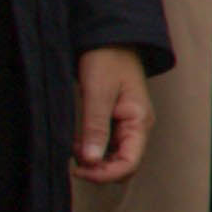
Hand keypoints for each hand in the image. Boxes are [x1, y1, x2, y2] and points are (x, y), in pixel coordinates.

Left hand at [71, 46, 152, 183]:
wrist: (109, 38)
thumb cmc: (107, 59)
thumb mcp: (98, 93)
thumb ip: (95, 128)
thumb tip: (90, 161)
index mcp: (139, 122)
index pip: (129, 164)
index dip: (104, 174)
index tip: (79, 170)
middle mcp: (137, 128)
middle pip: (124, 166)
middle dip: (99, 170)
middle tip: (73, 163)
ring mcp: (128, 126)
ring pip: (115, 158)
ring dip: (95, 162)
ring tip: (73, 150)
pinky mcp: (117, 122)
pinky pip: (108, 147)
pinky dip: (93, 151)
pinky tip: (78, 143)